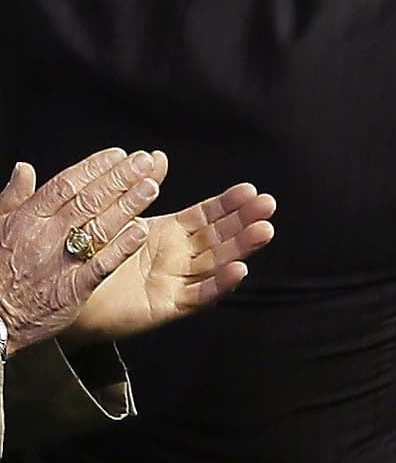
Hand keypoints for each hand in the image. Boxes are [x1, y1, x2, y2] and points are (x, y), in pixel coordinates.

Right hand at [0, 149, 162, 350]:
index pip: (66, 184)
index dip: (94, 167)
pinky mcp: (72, 290)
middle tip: (144, 162)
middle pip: (88, 200)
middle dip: (119, 178)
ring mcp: (61, 263)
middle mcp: (46, 237)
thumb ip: (13, 197)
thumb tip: (24, 168)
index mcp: (27, 219)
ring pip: (99, 227)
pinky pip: (101, 265)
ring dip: (128, 205)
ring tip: (151, 187)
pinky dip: (122, 247)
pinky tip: (142, 231)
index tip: (119, 154)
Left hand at [67, 180, 275, 341]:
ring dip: (241, 247)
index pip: (206, 216)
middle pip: (219, 237)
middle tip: (268, 204)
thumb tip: (158, 155)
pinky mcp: (167, 307)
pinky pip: (198, 296)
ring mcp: (176, 282)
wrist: (60, 295)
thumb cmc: (85, 255)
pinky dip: (219, 284)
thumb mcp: (112, 215)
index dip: (228, 204)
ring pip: (216, 263)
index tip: (250, 189)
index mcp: (167, 234)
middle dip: (244, 221)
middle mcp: (178, 257)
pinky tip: (239, 269)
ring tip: (264, 231)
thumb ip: (136, 187)